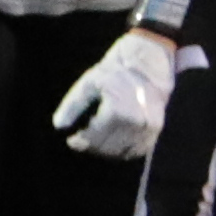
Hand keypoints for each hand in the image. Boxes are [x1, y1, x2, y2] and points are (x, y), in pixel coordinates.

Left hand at [51, 26, 189, 162]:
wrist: (148, 63)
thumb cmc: (115, 71)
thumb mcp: (89, 82)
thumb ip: (72, 105)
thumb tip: (59, 125)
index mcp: (117, 112)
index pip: (94, 137)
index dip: (80, 142)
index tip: (72, 141)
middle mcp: (135, 123)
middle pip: (107, 147)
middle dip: (92, 146)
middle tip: (83, 139)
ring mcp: (148, 128)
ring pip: (122, 152)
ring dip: (107, 150)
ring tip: (97, 139)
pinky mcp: (156, 129)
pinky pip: (138, 150)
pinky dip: (124, 150)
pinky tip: (114, 141)